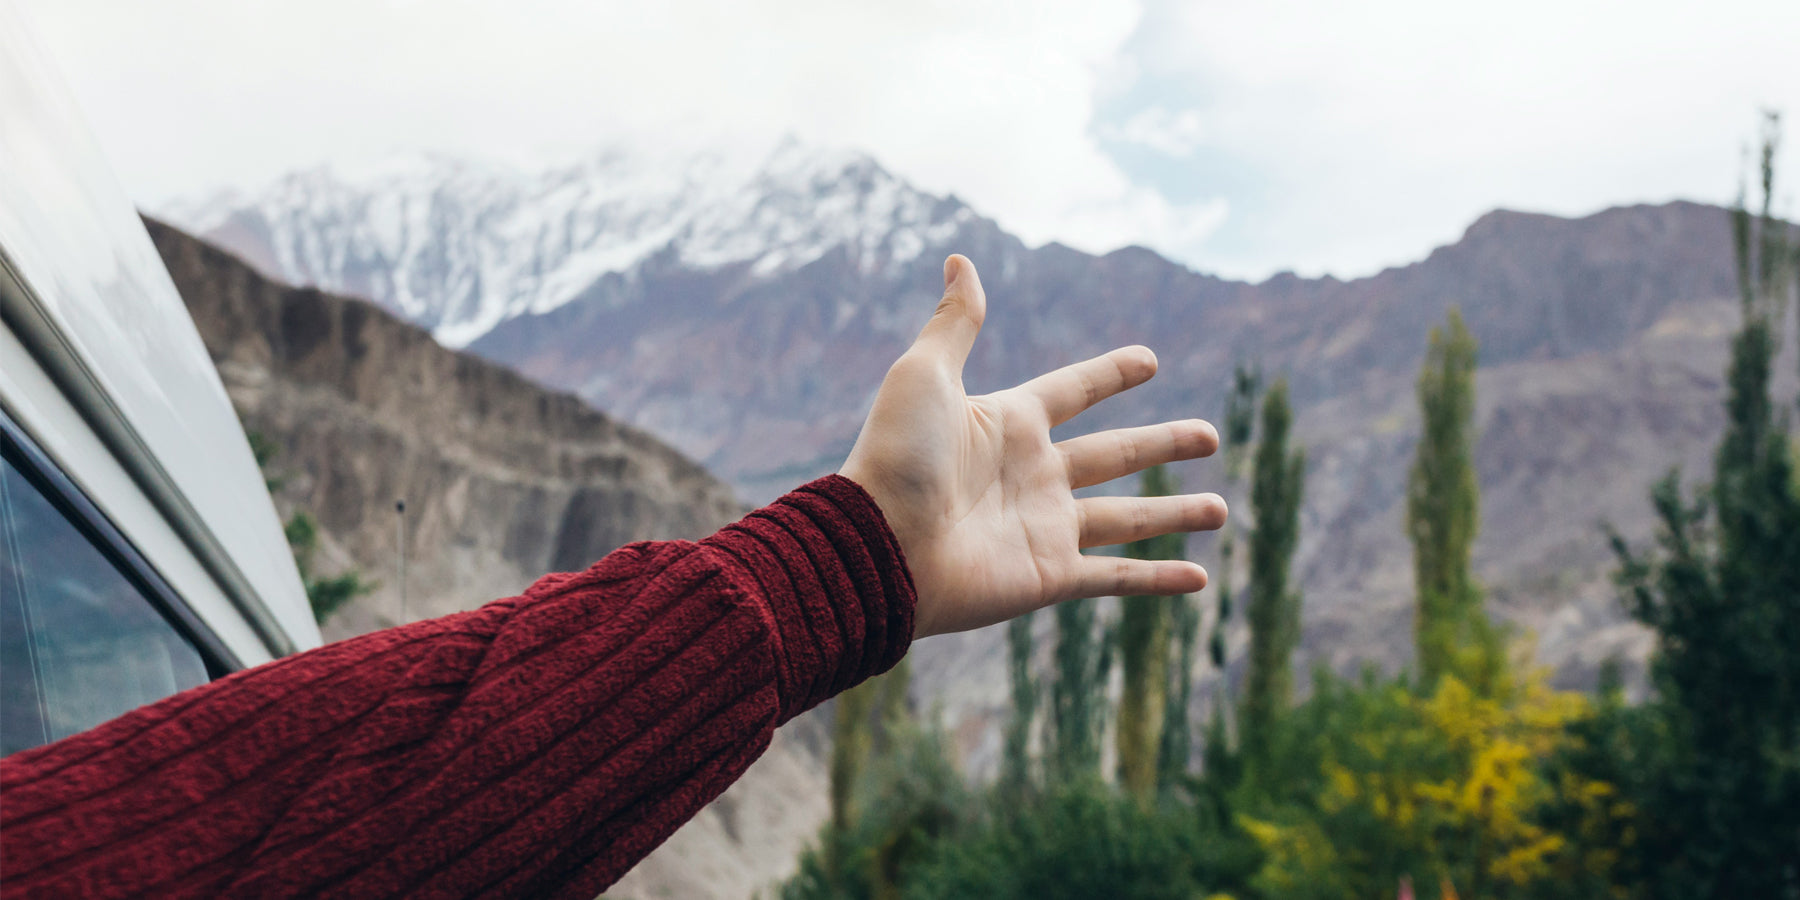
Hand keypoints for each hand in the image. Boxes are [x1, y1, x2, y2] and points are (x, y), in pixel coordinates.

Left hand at [840, 255, 1226, 638]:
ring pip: (1128, 517)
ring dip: (1176, 513)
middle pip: (1115, 454)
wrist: (878, 545)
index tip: (1149, 359)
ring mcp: (1045, 527)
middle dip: (1164, 443)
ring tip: (1224, 509)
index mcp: (1009, 424)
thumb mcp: (925, 375)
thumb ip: (955, 321)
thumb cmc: (895, 457)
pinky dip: (1159, 579)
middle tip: (1211, 434)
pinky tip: (1200, 579)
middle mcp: (1033, 475)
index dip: (1110, 374)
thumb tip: (961, 258)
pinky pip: (1116, 577)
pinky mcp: (1050, 576)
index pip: (1073, 391)